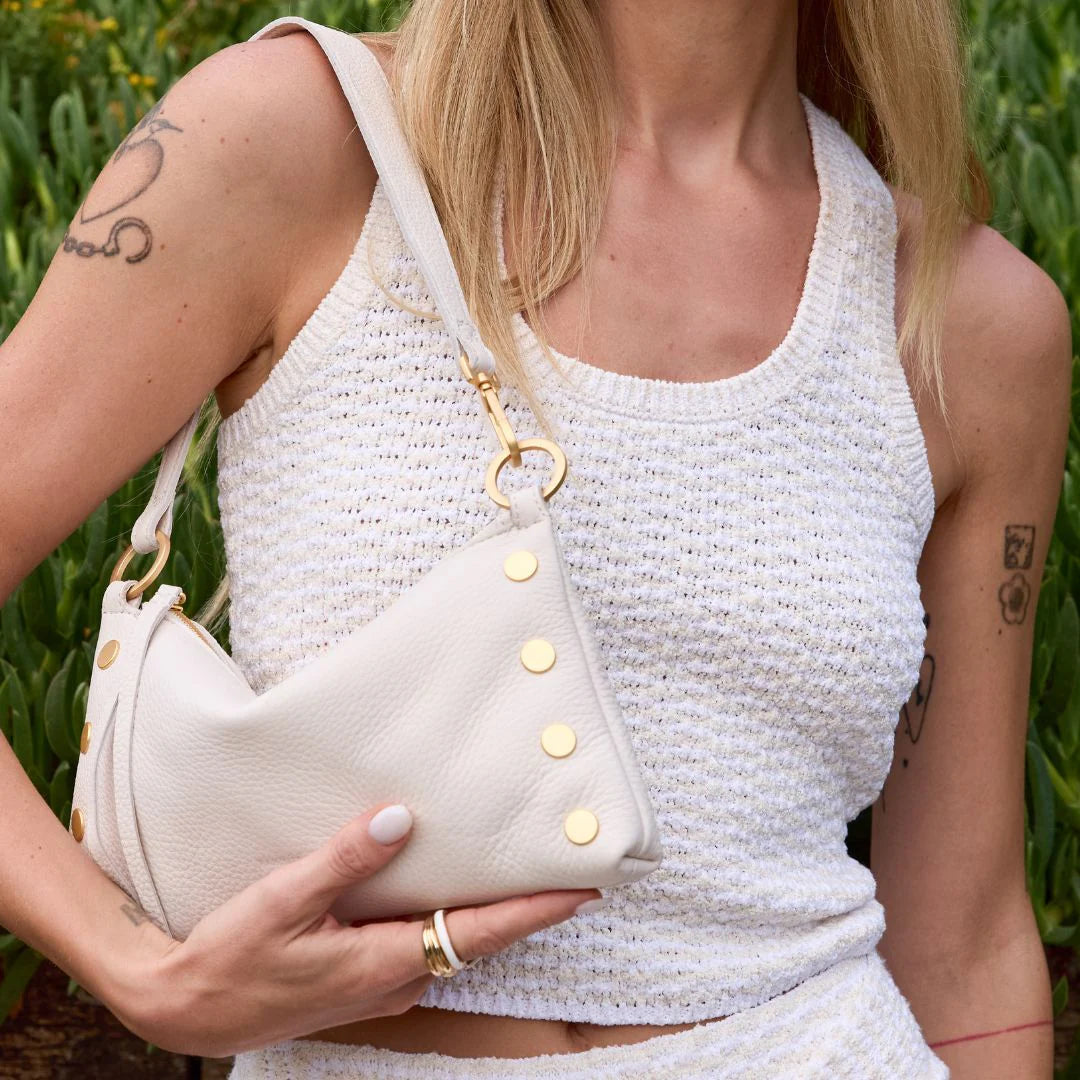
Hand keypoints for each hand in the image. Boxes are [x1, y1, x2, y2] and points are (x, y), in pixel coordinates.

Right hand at [127, 804, 599, 1056]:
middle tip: (559, 861)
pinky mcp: (364, 978)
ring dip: (478, 905)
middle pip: (474, 937)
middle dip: (520, 904)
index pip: (480, 934)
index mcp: (384, 963)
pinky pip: (418, 940)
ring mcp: (381, 984)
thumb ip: (344, 859)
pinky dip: (438, 911)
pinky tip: (433, 877)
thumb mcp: (282, 901)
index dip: (535, 912)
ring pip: (446, 938)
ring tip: (506, 858)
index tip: (584, 889)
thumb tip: (399, 819)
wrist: (187, 1008)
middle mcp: (395, 980)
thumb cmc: (231, 959)